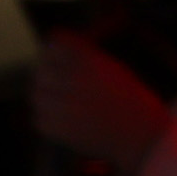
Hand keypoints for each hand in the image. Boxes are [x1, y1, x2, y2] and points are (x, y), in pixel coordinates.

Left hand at [24, 24, 169, 175]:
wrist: (140, 134)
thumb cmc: (128, 97)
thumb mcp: (111, 66)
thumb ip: (83, 54)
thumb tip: (54, 41)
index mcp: (90, 62)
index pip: (55, 44)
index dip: (52, 49)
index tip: (53, 55)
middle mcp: (76, 81)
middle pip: (41, 70)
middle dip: (44, 72)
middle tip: (51, 78)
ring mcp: (65, 107)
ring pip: (36, 95)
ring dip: (43, 94)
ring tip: (56, 98)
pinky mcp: (60, 130)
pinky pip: (39, 119)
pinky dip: (45, 116)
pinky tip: (59, 116)